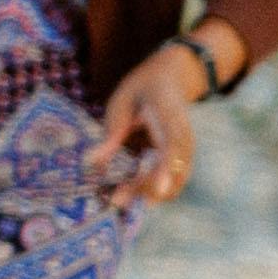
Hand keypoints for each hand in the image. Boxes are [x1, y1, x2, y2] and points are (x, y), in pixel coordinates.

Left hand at [90, 43, 209, 202]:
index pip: (172, 147)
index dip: (166, 170)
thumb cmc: (141, 89)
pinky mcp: (182, 157)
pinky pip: (172, 179)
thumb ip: (111, 133)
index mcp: (169, 116)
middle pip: (172, 170)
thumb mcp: (120, 103)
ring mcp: (186, 148)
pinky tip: (129, 192)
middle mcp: (184, 136)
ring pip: (174, 180)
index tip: (158, 191)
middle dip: (146, 188)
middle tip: (115, 200)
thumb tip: (91, 163)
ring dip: (148, 192)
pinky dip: (153, 188)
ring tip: (118, 198)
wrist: (170, 77)